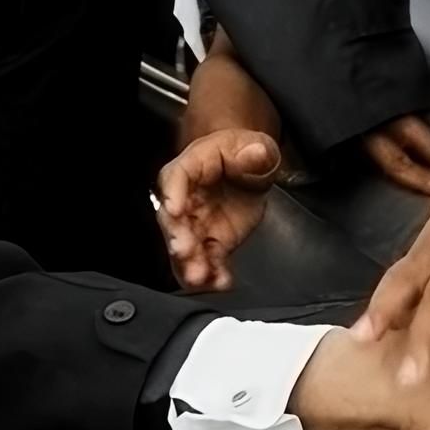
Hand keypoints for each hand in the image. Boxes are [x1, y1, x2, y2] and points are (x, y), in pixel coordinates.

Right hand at [154, 128, 280, 291]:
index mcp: (192, 166)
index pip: (176, 177)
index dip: (173, 193)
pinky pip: (209, 261)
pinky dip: (214, 275)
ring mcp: (197, 224)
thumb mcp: (256, 146)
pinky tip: (221, 282)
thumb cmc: (241, 154)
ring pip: (186, 247)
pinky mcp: (212, 243)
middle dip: (177, 237)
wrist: (248, 172)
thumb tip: (256, 153)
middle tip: (183, 251)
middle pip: (174, 219)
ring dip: (190, 263)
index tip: (174, 209)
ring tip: (200, 278)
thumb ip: (255, 152)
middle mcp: (187, 198)